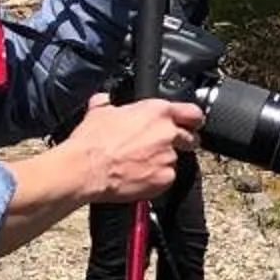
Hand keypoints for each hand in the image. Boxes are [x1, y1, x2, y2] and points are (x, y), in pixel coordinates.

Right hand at [60, 98, 200, 203]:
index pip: (193, 113)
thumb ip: (108, 103)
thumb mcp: (99, 112)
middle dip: (183, 142)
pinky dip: (158, 179)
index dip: (193, 120)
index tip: (192, 124)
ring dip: (164, 161)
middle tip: (164, 147)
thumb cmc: (92, 142)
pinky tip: (141, 177)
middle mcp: (168, 133)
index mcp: (157, 111)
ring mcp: (168, 157)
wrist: (86, 169)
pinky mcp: (165, 178)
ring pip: (176, 160)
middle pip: (191, 138)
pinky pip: (167, 178)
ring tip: (142, 165)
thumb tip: (104, 100)